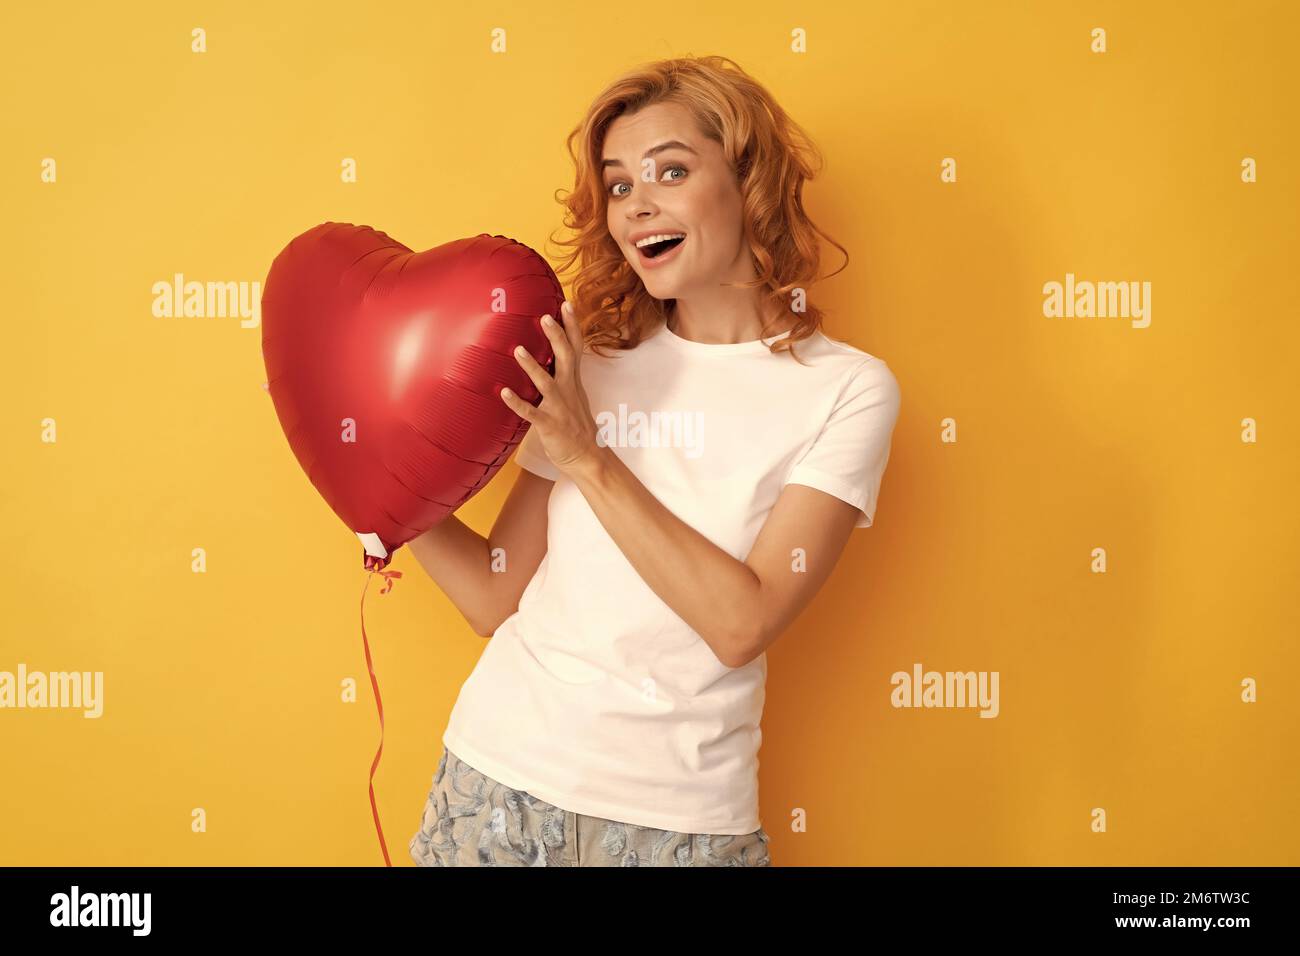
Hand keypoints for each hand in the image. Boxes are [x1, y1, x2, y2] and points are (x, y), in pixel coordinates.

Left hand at [500, 300, 603, 478]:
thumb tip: (550, 356)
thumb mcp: (574, 395)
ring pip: (547, 383)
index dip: (573, 326)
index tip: (566, 304)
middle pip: (566, 358)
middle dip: (557, 337)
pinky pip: (531, 413)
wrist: (588, 457)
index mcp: (574, 381)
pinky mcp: (549, 425)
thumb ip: (563, 376)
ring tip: (518, 350)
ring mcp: (559, 408)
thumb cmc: (576, 426)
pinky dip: (518, 403)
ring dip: (532, 367)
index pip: (576, 348)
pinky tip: (504, 393)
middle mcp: (568, 390)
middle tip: (545, 317)